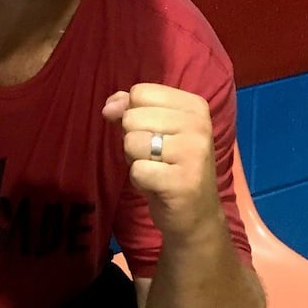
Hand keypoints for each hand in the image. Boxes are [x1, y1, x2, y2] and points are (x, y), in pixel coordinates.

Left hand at [103, 83, 220, 240]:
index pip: (140, 92)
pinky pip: (137, 170)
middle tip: (155, 158)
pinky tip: (158, 186)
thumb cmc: (170, 167)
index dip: (134, 116)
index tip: (154, 136)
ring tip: (156, 171)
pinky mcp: (182, 181)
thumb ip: (130, 108)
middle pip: (132, 117)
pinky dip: (139, 181)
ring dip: (135, 161)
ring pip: (131, 142)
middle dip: (134, 141)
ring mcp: (193, 152)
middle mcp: (198, 124)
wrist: (195, 215)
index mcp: (194, 105)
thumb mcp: (153, 130)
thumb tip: (109, 106)